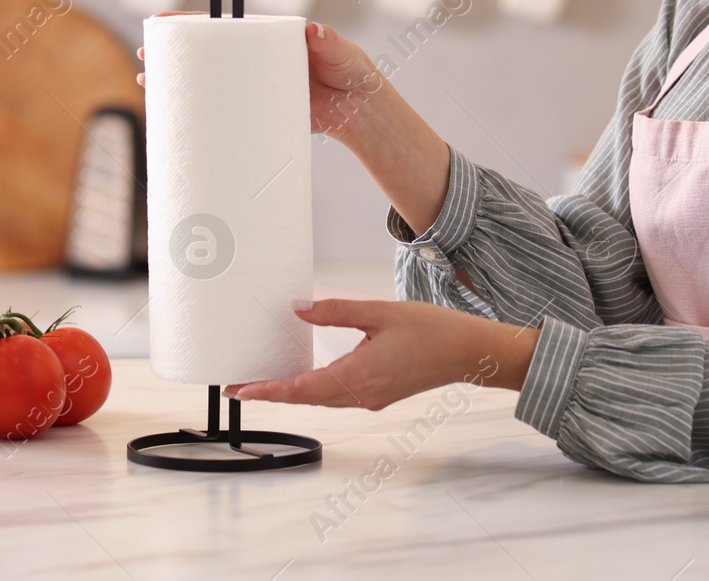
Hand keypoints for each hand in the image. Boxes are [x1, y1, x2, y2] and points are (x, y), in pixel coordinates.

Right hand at [139, 17, 388, 142]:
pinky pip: (224, 112)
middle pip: (208, 54)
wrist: (361, 111)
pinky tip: (177, 119)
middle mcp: (255, 62)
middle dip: (175, 54)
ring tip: (150, 86)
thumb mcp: (342, 52)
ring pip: (210, 83)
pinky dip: (200, 114)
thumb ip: (329, 42)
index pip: (226, 26)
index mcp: (268, 39)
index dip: (193, 23)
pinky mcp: (258, 113)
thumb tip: (315, 32)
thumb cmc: (352, 72)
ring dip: (179, 84)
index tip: (164, 22)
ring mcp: (254, 87)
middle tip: (147, 57)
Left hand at [223, 298, 538, 409]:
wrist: (469, 352)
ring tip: (265, 381)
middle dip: (272, 393)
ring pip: (321, 399)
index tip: (239, 391)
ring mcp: (370, 398)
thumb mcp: (379, 312)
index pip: (300, 390)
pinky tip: (305, 377)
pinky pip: (337, 396)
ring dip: (292, 393)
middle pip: (306, 399)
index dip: (267, 391)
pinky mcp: (379, 395)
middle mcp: (361, 395)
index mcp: (358, 377)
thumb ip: (336, 311)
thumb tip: (298, 310)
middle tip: (240, 385)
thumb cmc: (431, 330)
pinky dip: (315, 389)